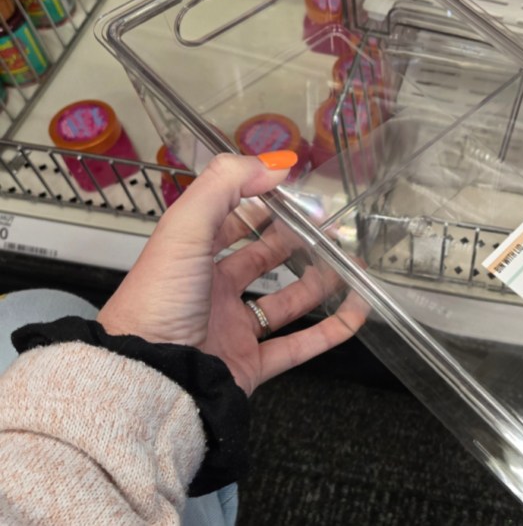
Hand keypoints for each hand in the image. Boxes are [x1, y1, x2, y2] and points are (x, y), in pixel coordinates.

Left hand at [98, 151, 366, 394]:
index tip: (294, 190)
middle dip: (293, 241)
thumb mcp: (184, 228)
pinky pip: (298, 346)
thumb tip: (274, 163)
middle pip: (260, 261)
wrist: (150, 377)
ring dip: (317, 283)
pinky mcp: (250, 366)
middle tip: (328, 227)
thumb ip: (225, 186)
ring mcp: (232, 330)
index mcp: (191, 258)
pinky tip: (355, 313)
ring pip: (284, 303)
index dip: (258, 202)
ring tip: (349, 265)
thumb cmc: (158, 300)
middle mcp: (211, 292)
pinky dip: (329, 331)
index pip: (228, 221)